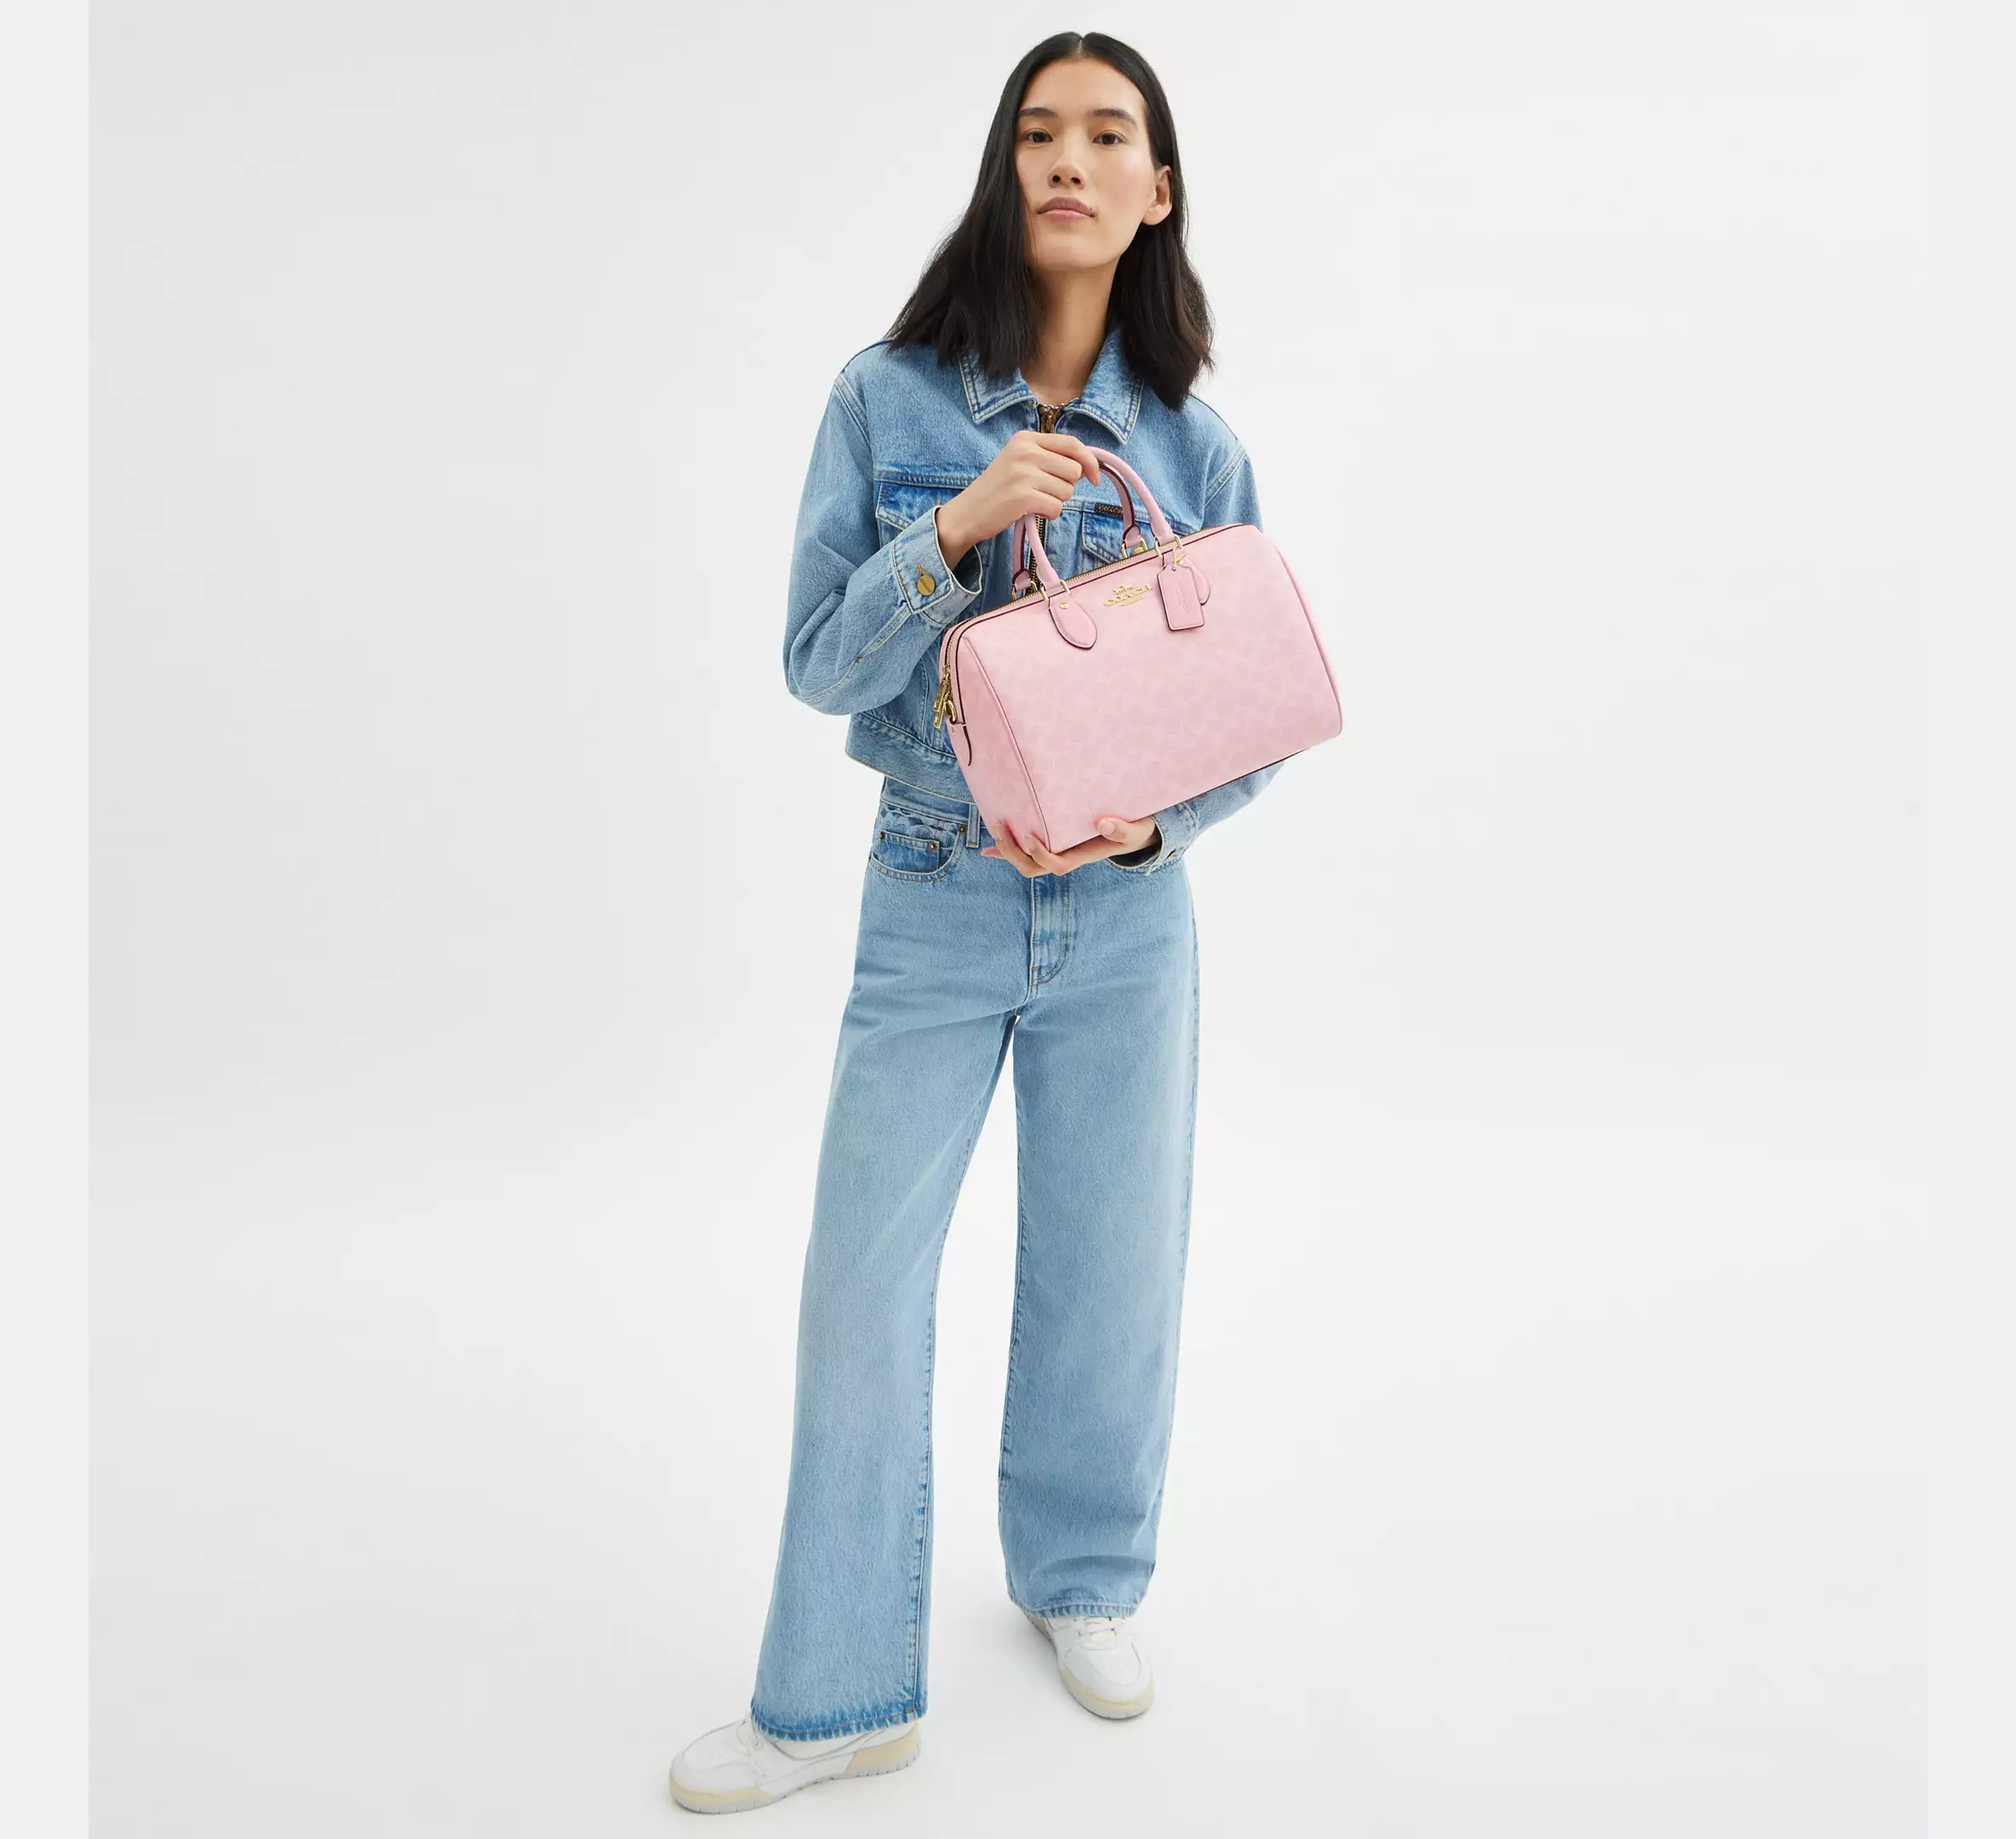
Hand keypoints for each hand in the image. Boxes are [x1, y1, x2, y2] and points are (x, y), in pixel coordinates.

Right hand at [936, 429, 1104, 566]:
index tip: (1094, 477)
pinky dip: (1048, 514)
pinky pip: (1056, 508)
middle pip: (1073, 471)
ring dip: (1055, 501)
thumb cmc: (998, 489)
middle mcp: (1025, 451)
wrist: (968, 512)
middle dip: (1065, 486)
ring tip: (1033, 500)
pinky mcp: (1023, 496)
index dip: (1089, 461)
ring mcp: (1024, 473)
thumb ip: (1048, 457)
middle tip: (1043, 492)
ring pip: (1067, 491)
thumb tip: (1086, 466)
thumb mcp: (1019, 461)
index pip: (1071, 444)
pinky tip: (1031, 511)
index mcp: (1025, 439)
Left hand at [982, 814, 1157, 876]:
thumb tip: (1104, 822)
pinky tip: (987, 848)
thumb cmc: (1135, 830)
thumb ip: (1123, 829)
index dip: (1040, 855)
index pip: (1056, 865)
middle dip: (1013, 853)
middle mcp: (1065, 857)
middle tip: (1001, 827)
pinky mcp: (1051, 842)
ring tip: (995, 827)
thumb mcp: (1135, 830)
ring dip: (1006, 849)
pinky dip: (1006, 851)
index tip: (1029, 835)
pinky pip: (1025, 852)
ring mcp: (1057, 852)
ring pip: (1025, 862)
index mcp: (1081, 856)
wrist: (1135, 832)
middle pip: (1032, 868)